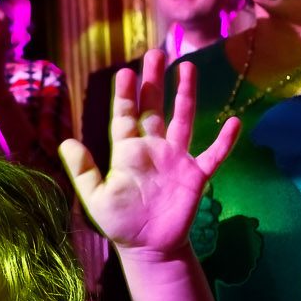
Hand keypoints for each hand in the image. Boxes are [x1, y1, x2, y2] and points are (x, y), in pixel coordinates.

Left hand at [60, 49, 240, 257]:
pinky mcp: (196, 175)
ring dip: (186, 94)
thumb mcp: (96, 198)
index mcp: (128, 151)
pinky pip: (213, 155)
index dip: (125, 94)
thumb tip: (66, 142)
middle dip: (154, 80)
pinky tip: (235, 122)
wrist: (149, 248)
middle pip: (154, 106)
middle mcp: (154, 148)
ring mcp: (177, 159)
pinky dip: (224, 141)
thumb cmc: (121, 223)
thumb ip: (83, 171)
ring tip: (188, 66)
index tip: (125, 71)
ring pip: (183, 120)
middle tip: (156, 52)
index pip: (126, 115)